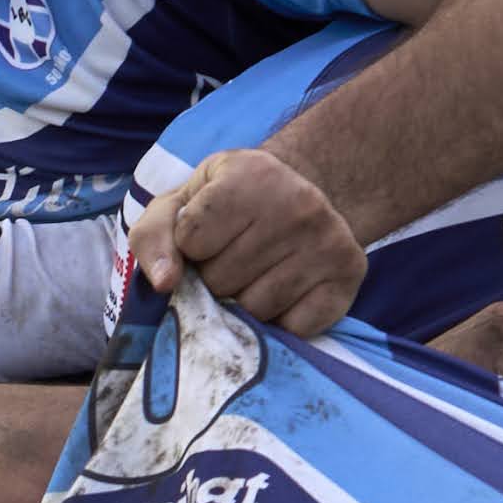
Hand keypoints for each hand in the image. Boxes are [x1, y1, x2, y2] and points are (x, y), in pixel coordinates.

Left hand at [133, 147, 363, 336]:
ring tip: (256, 274)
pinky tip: (284, 291)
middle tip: (232, 259)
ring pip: (254, 310)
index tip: (206, 237)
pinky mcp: (349, 272)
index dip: (189, 250)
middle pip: (221, 281)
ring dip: (244, 304)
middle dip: (214, 280)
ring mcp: (329, 239)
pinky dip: (280, 322)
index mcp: (251, 175)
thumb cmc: (223, 209)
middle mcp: (299, 202)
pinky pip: (294, 328)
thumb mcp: (178, 206)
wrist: (295, 200)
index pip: (190, 243)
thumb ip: (152, 238)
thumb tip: (163, 284)